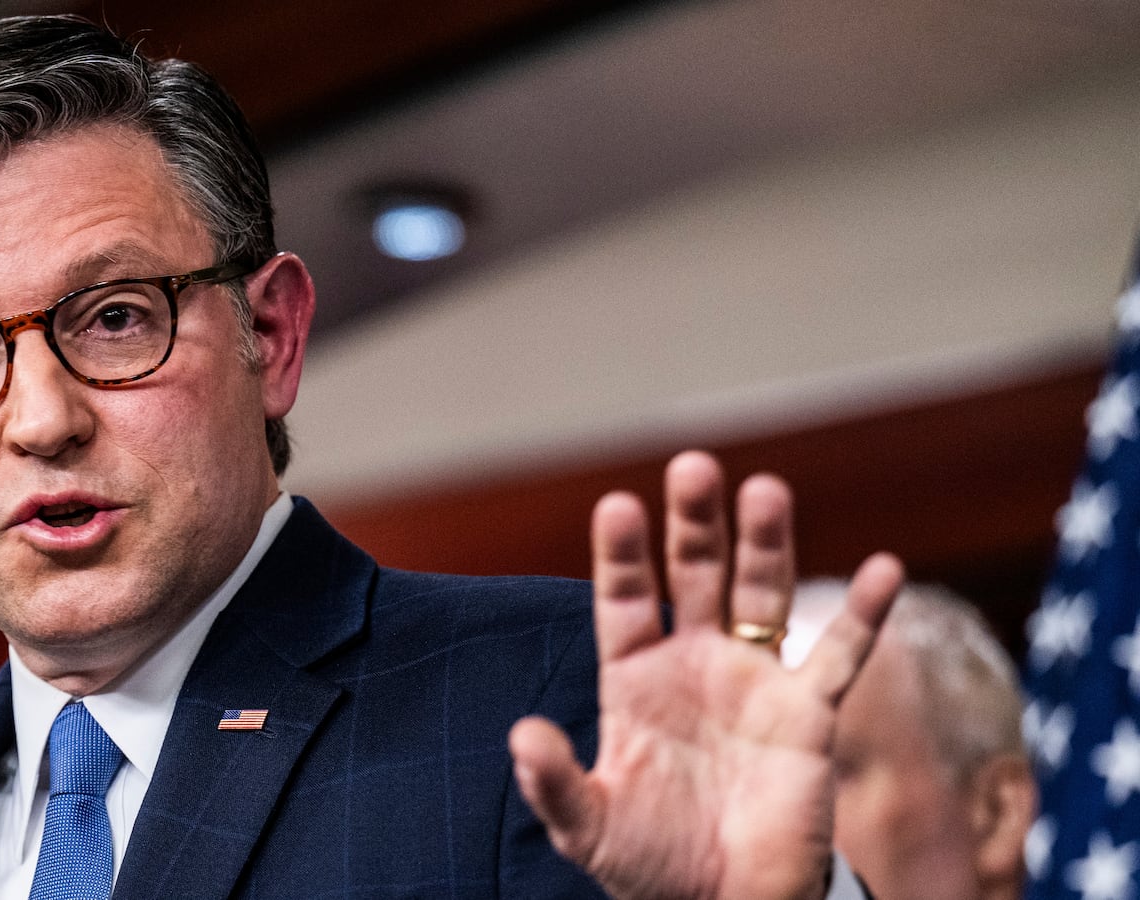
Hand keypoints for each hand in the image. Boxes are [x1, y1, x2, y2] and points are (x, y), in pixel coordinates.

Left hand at [508, 450, 901, 899]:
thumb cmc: (652, 863)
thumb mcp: (588, 827)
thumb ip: (554, 782)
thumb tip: (521, 734)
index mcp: (635, 678)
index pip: (624, 600)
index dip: (622, 556)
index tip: (618, 506)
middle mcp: (694, 663)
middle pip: (694, 576)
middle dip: (693, 524)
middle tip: (693, 466)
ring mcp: (754, 682)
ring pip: (762, 595)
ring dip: (765, 545)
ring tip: (765, 490)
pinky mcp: (808, 715)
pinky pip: (839, 657)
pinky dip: (862, 615)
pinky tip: (882, 567)